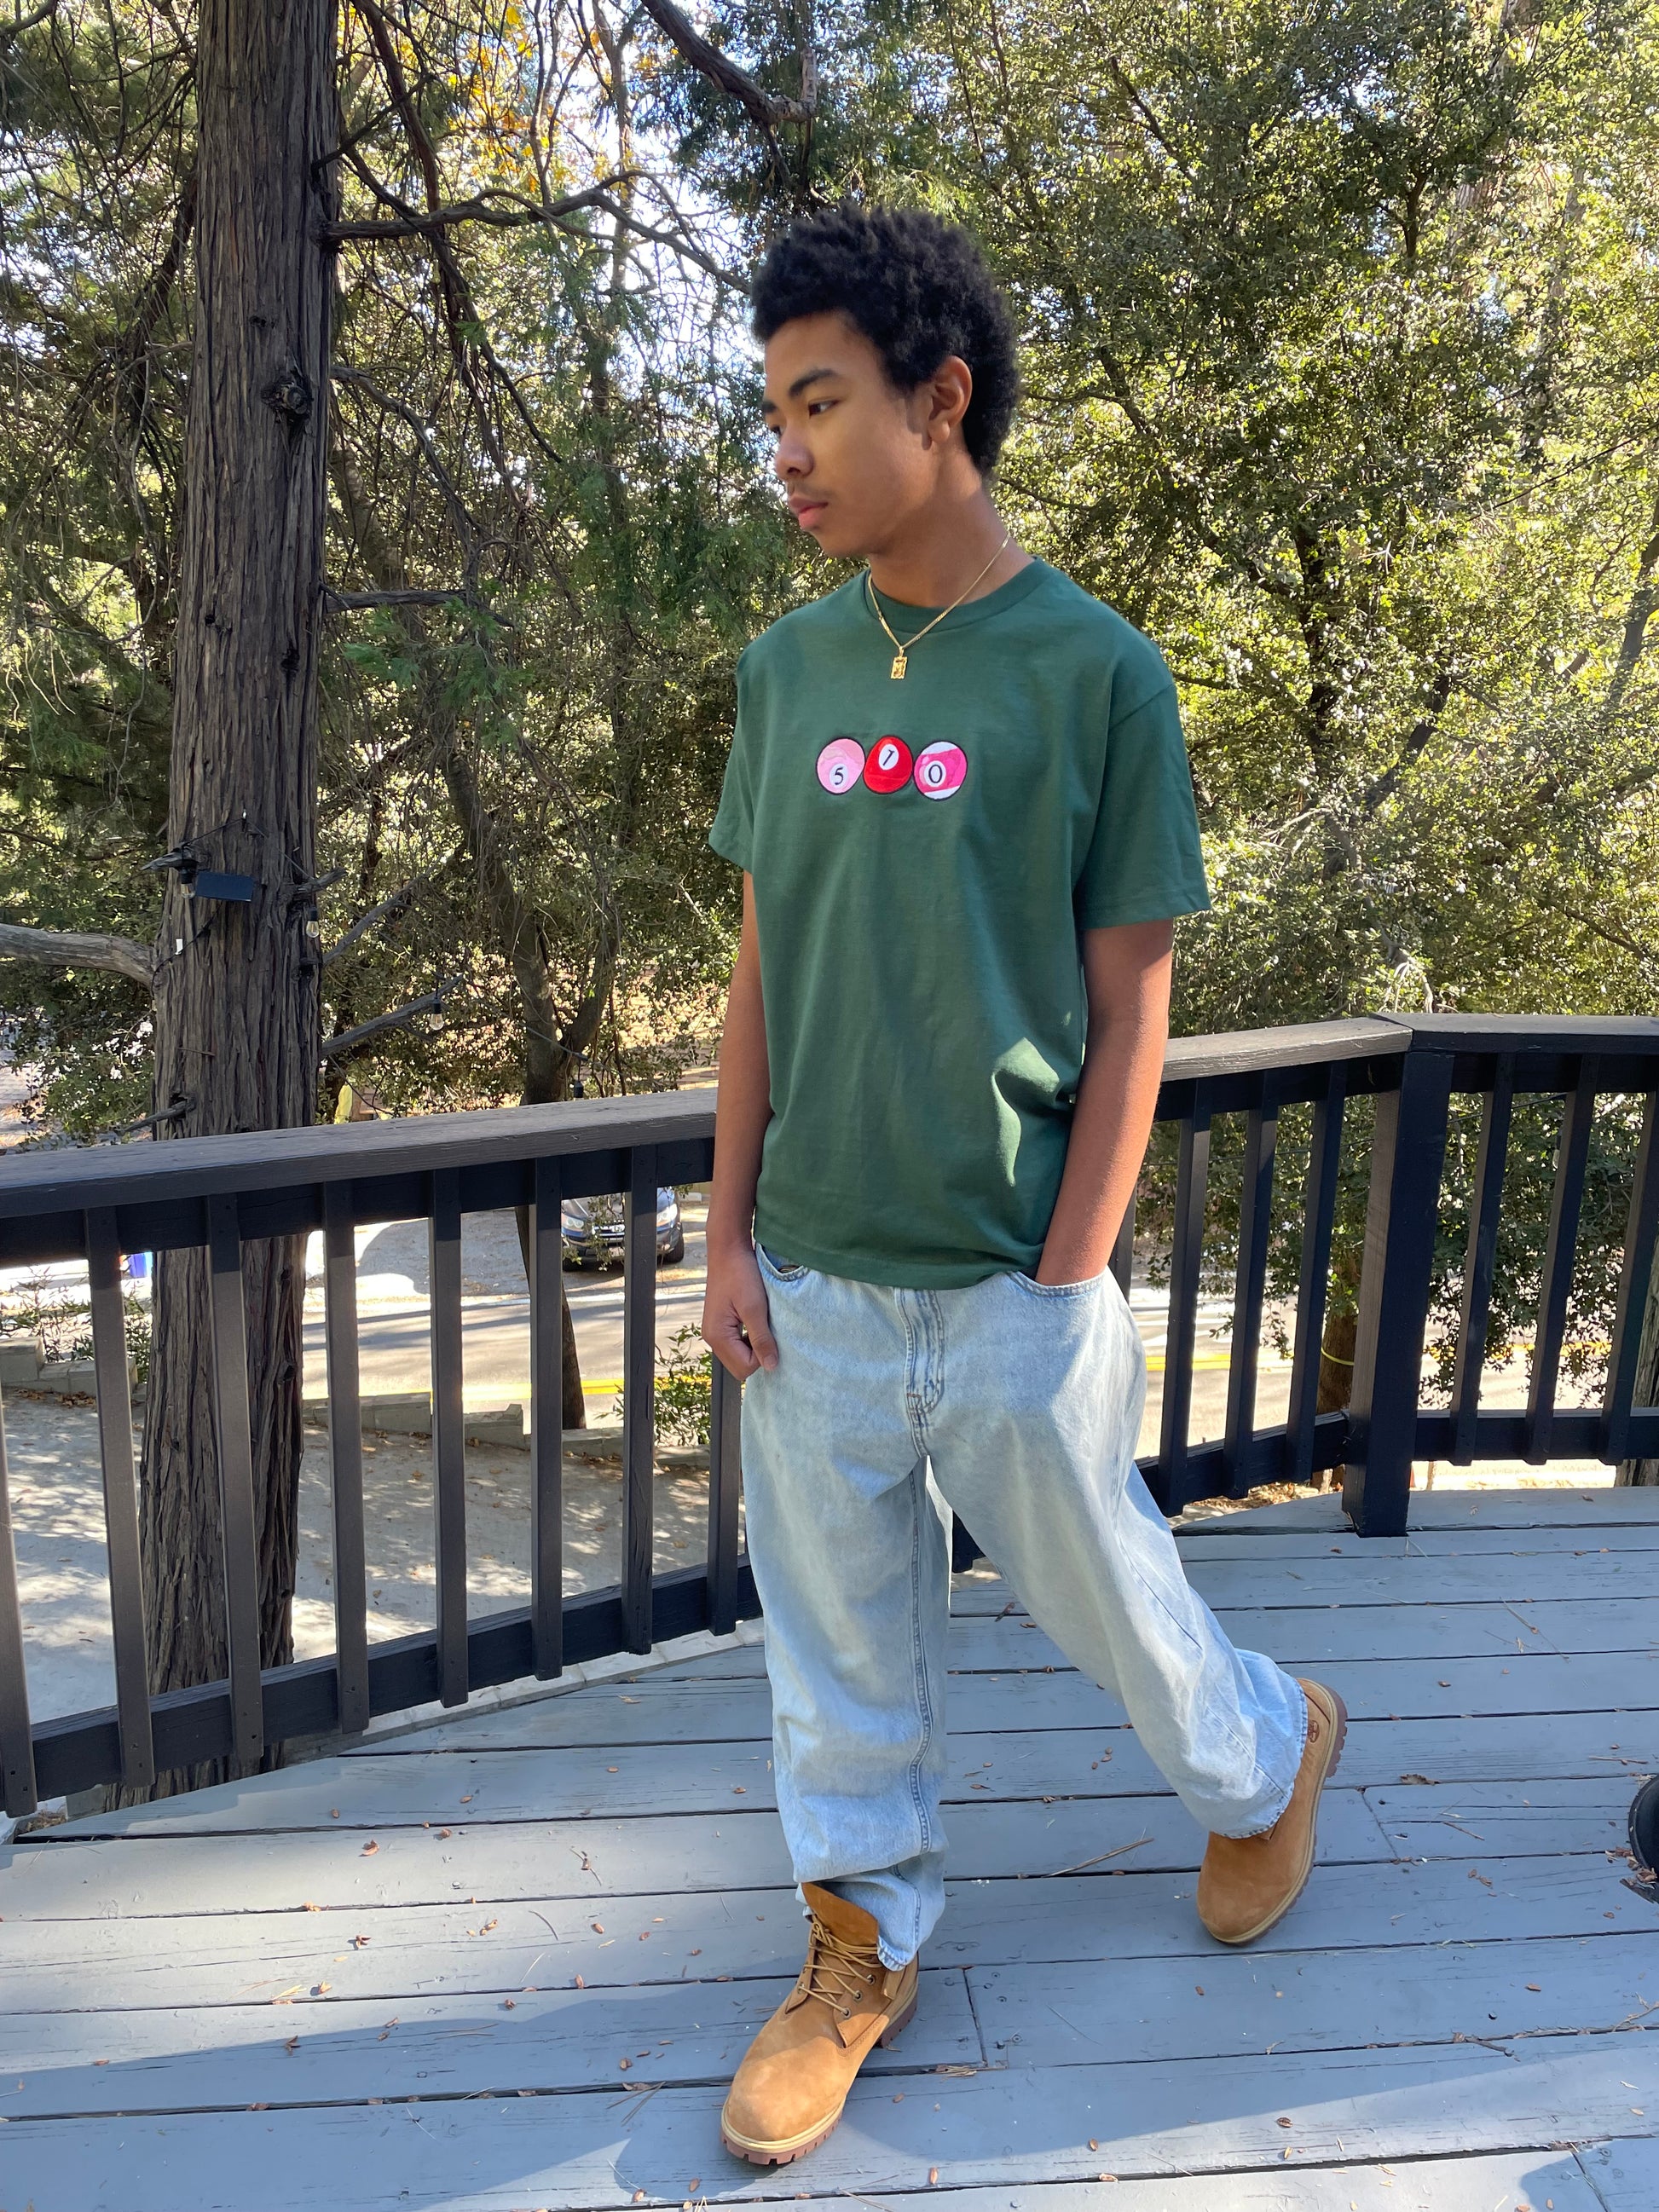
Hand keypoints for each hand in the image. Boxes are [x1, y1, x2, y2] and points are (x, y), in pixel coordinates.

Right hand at [701, 1238, 777, 1379]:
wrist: (728, 1250)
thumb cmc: (741, 1275)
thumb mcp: (755, 1308)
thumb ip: (761, 1339)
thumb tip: (771, 1367)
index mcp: (717, 1336)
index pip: (744, 1368)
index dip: (763, 1356)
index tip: (770, 1333)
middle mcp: (711, 1338)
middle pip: (740, 1366)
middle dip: (757, 1353)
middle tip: (767, 1328)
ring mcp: (715, 1331)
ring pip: (739, 1356)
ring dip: (754, 1344)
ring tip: (761, 1321)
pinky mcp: (720, 1324)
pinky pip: (737, 1343)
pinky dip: (749, 1337)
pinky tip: (755, 1319)